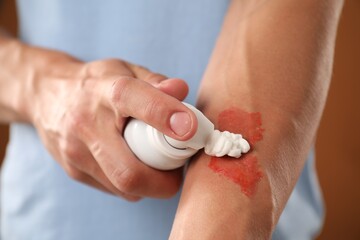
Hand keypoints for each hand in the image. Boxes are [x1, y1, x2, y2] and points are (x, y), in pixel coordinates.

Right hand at [25, 55, 196, 200]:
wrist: (46, 95)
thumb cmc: (94, 83)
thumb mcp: (124, 70)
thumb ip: (155, 81)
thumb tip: (182, 92)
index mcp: (105, 91)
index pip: (134, 101)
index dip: (166, 116)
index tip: (192, 130)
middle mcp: (86, 125)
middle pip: (129, 171)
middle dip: (164, 181)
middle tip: (177, 168)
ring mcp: (76, 153)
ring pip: (125, 187)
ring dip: (151, 183)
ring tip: (156, 162)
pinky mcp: (73, 171)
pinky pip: (115, 189)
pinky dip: (134, 183)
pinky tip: (134, 163)